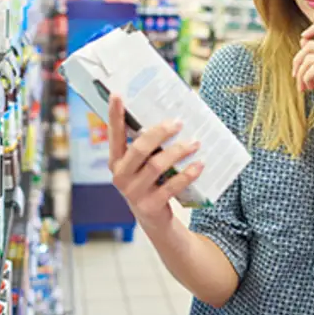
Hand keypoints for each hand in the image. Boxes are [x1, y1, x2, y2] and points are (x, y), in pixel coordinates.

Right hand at [108, 95, 203, 229]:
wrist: (153, 219)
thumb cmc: (149, 181)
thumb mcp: (142, 164)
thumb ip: (148, 146)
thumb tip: (170, 117)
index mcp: (116, 160)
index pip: (114, 134)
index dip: (114, 115)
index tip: (117, 95)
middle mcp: (120, 175)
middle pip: (139, 148)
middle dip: (160, 132)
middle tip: (178, 122)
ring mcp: (133, 192)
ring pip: (157, 165)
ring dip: (178, 151)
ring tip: (196, 143)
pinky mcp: (150, 206)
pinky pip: (171, 186)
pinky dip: (187, 174)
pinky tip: (199, 165)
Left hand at [291, 23, 313, 132]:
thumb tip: (303, 39)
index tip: (303, 37)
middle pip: (311, 46)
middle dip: (297, 60)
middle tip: (295, 76)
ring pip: (309, 58)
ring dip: (300, 73)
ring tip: (302, 85)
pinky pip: (312, 69)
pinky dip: (304, 79)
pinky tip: (308, 89)